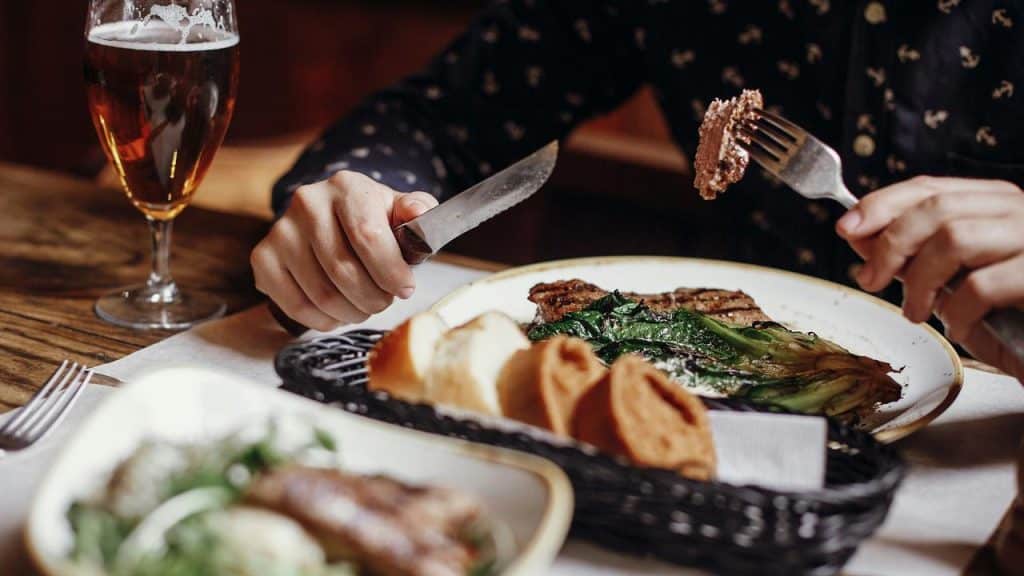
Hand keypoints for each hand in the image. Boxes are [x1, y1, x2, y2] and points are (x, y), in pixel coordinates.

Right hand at [251, 171, 437, 330]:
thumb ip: (417, 212)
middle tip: (384, 301)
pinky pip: (296, 306)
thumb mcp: (400, 211)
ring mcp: (280, 230)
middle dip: (374, 298)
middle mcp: (307, 202)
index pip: (368, 236)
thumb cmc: (372, 220)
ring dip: (352, 312)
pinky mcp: (263, 258)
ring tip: (365, 306)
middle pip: (344, 271)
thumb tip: (418, 213)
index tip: (405, 289)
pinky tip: (338, 312)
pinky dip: (324, 320)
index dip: (390, 272)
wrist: (332, 219)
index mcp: (346, 187)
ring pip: (322, 294)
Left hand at [836, 176, 1023, 378]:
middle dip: (891, 245)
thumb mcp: (954, 284)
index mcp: (1000, 206)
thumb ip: (913, 257)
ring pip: (955, 238)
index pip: (932, 187)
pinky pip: (984, 285)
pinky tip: (957, 326)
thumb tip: (859, 236)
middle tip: (871, 280)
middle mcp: (1023, 213)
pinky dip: (957, 310)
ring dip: (919, 280)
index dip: (883, 203)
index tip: (847, 227)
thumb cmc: (1015, 321)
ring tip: (913, 311)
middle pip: (937, 208)